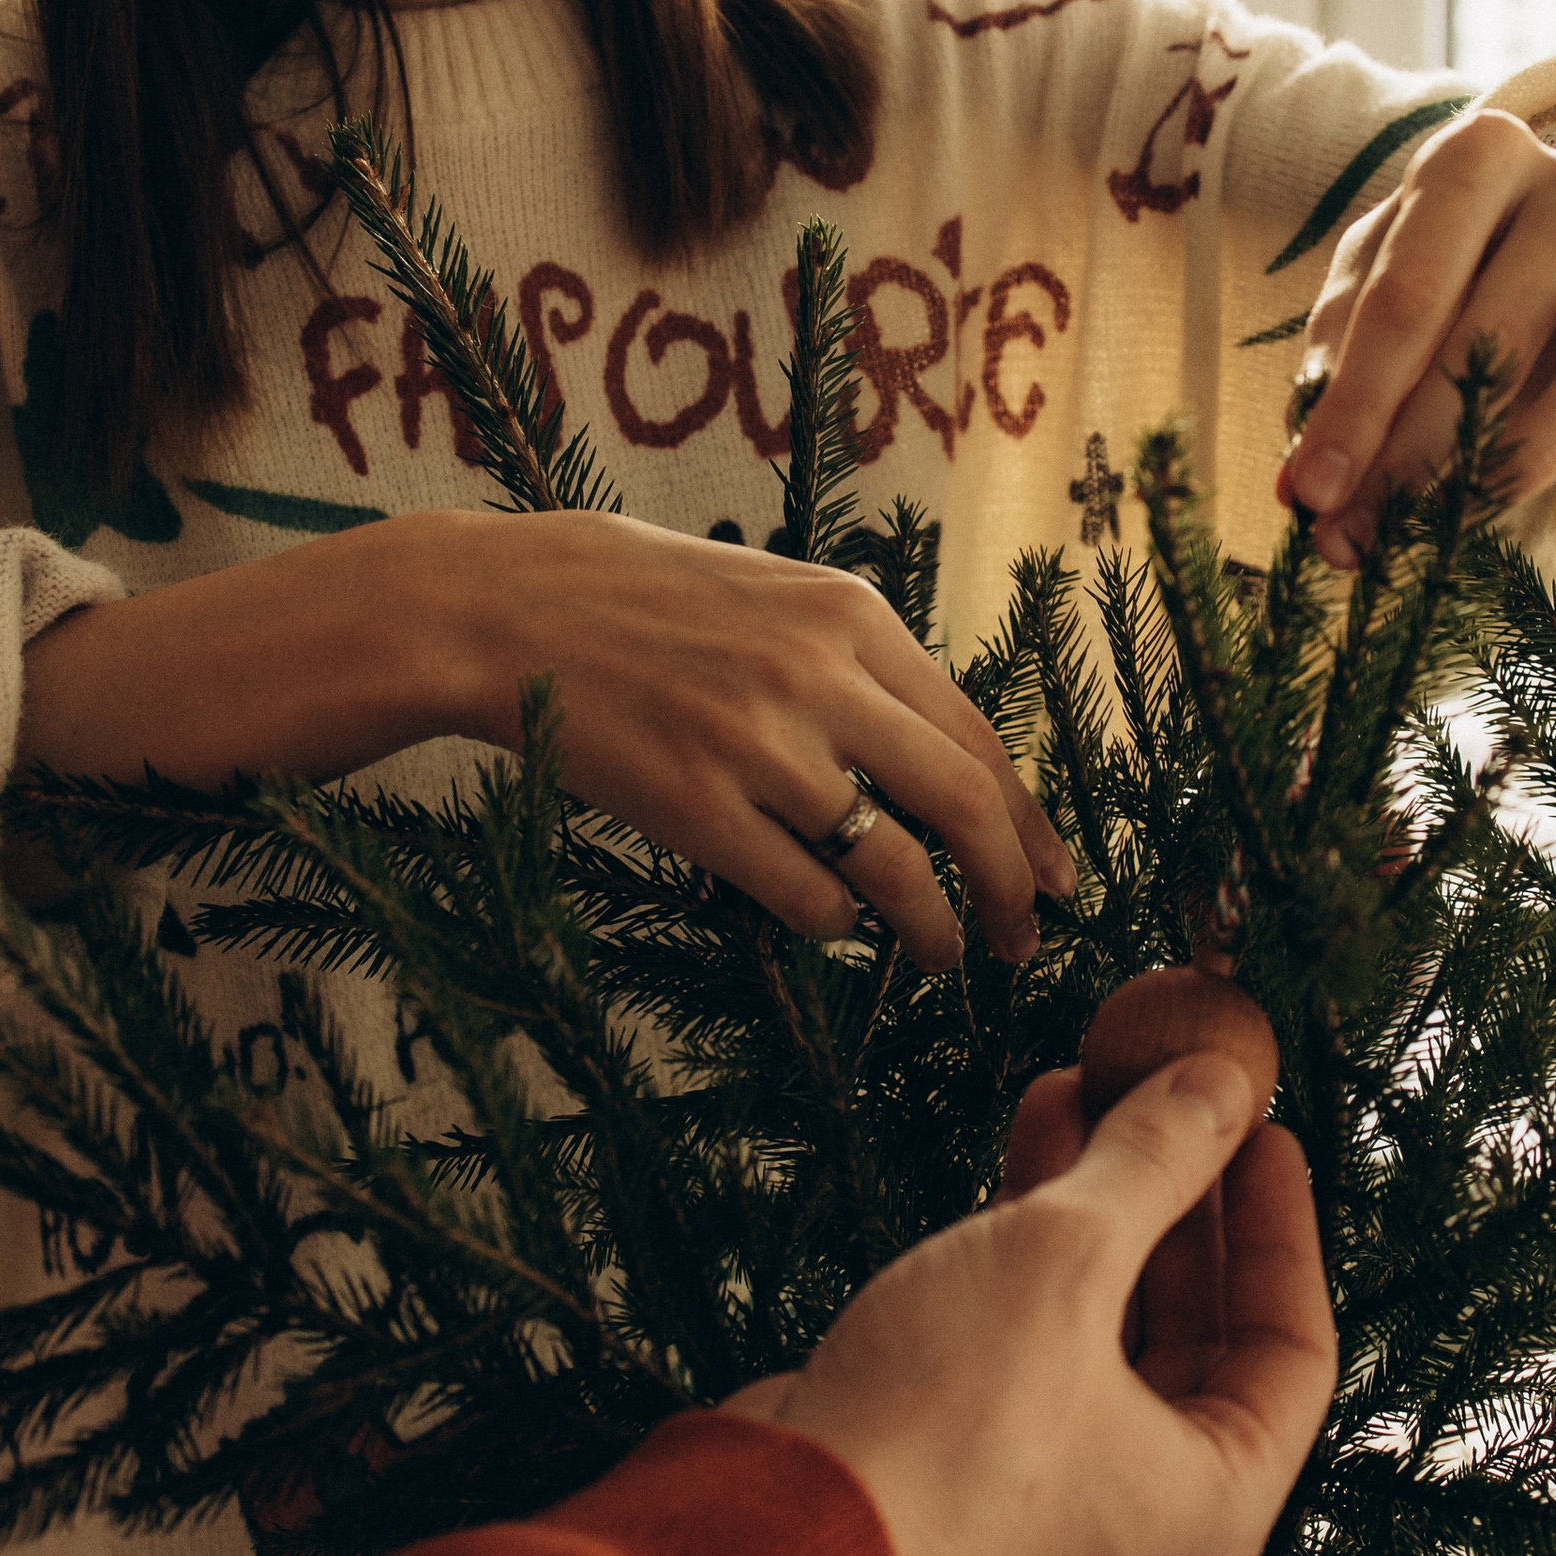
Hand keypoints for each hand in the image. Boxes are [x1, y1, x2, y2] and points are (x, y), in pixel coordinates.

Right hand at [434, 510, 1073, 970]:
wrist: (501, 606)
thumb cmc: (637, 600)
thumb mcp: (771, 596)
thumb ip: (855, 664)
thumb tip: (944, 763)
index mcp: (851, 615)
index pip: (977, 736)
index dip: (1028, 822)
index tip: (1054, 878)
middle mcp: (819, 675)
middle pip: (964, 805)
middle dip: (1010, 888)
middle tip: (1021, 941)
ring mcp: (757, 743)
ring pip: (894, 867)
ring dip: (933, 931)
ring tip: (944, 959)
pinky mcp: (694, 806)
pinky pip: (806, 898)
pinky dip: (836, 927)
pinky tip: (832, 924)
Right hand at [740, 1058, 1334, 1555]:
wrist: (778, 1524)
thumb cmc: (944, 1421)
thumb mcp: (1066, 1258)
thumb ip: (1154, 1162)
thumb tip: (1221, 1082)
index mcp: (1215, 1495)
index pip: (1295, 1344)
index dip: (1282, 1224)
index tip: (1266, 1128)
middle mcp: (1149, 1503)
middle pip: (1200, 1325)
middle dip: (1179, 1198)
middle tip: (1176, 1094)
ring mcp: (1058, 1484)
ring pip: (1110, 1321)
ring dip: (1101, 1203)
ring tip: (1088, 1084)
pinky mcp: (977, 1456)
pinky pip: (1040, 1333)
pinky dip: (1039, 1245)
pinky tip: (1031, 1139)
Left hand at [1278, 112, 1555, 567]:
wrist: (1548, 247)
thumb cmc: (1439, 276)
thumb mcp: (1371, 297)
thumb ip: (1335, 376)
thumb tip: (1305, 493)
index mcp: (1478, 155)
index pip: (1408, 292)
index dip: (1354, 406)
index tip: (1311, 496)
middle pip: (1501, 327)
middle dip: (1422, 450)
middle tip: (1369, 534)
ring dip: (1535, 449)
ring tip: (1465, 516)